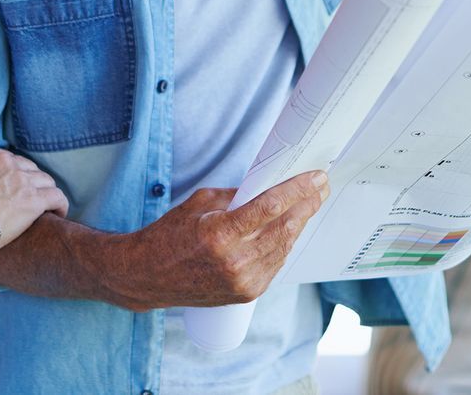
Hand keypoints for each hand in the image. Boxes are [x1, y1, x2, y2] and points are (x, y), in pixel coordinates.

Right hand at [0, 136, 68, 258]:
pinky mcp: (34, 200)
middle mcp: (7, 162)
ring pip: (45, 180)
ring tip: (45, 203)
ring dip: (45, 190)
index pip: (7, 159)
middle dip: (29, 180)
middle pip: (28, 167)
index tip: (10, 184)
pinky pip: (57, 197)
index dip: (11, 172)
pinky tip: (60, 212)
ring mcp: (22, 180)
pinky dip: (60, 203)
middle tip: (27, 195)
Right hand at [97, 172, 328, 311]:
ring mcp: (243, 282)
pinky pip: (275, 264)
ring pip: (284, 247)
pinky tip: (292, 228)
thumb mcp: (200, 202)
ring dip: (301, 223)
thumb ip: (236, 196)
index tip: (316, 177)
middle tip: (321, 187)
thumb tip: (267, 186)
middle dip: (308, 204)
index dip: (298, 189)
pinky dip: (285, 244)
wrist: (149, 276)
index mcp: (221, 234)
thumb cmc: (170, 234)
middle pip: (285, 228)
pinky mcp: (246, 294)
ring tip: (311, 204)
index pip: (271, 207)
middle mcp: (235, 261)